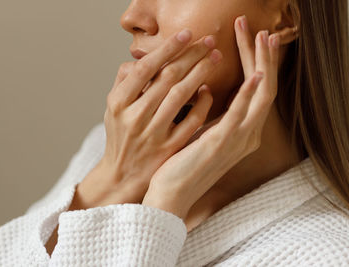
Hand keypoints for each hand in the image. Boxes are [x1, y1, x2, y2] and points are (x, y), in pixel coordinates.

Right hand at [76, 29, 222, 204]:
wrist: (122, 175)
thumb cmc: (120, 136)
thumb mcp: (112, 109)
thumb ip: (124, 82)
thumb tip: (141, 59)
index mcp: (119, 102)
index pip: (146, 67)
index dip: (168, 48)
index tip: (186, 34)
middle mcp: (135, 117)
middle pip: (167, 77)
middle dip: (191, 55)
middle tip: (209, 40)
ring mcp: (153, 133)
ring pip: (181, 95)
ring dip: (200, 73)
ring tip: (215, 57)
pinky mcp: (169, 147)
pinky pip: (191, 121)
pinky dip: (202, 103)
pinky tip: (208, 90)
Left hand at [142, 15, 279, 221]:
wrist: (172, 193)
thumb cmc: (181, 163)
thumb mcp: (198, 133)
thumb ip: (205, 114)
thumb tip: (201, 89)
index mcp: (240, 132)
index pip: (255, 90)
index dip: (257, 64)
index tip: (254, 41)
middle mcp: (246, 135)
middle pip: (264, 89)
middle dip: (264, 58)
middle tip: (263, 32)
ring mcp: (236, 140)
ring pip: (260, 97)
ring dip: (262, 66)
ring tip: (263, 40)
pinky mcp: (221, 144)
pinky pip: (240, 115)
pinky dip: (249, 95)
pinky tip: (254, 75)